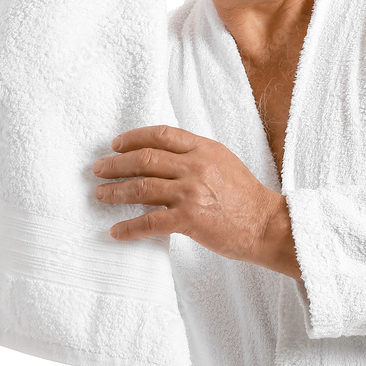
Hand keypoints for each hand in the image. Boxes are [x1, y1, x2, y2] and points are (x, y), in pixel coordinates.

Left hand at [92, 124, 299, 275]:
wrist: (267, 224)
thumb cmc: (247, 196)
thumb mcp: (224, 161)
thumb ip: (196, 154)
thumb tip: (164, 155)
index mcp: (204, 148)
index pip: (160, 134)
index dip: (133, 138)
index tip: (116, 145)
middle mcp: (195, 166)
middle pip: (144, 159)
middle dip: (116, 164)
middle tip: (98, 169)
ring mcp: (191, 192)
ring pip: (141, 187)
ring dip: (115, 192)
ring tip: (100, 195)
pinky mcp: (189, 220)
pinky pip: (149, 222)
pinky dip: (129, 227)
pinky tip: (117, 231)